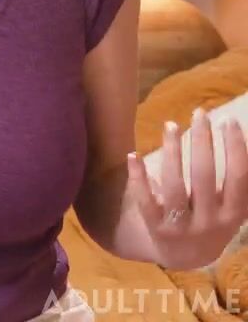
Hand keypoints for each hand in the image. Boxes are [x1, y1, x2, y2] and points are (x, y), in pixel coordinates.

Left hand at [126, 108, 247, 269]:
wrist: (184, 257)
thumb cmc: (212, 219)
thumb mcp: (232, 206)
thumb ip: (241, 183)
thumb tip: (244, 142)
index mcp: (233, 214)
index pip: (238, 177)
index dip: (236, 148)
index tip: (228, 120)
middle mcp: (209, 222)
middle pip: (204, 176)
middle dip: (203, 142)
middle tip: (200, 113)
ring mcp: (180, 226)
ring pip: (174, 185)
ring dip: (171, 152)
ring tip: (171, 124)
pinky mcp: (154, 228)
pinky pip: (145, 200)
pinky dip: (139, 177)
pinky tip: (134, 155)